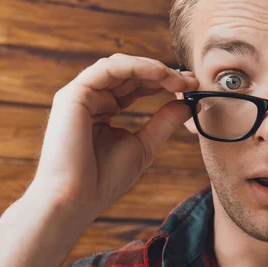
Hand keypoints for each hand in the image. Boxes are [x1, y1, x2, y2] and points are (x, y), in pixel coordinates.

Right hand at [27, 53, 198, 217]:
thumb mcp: (144, 145)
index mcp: (106, 109)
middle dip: (164, 74)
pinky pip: (108, 69)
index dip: (166, 82)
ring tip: (178, 80)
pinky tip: (160, 73)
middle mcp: (92, 98)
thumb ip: (164, 122)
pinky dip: (136, 67)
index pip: (138, 85)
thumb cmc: (104, 179)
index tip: (193, 86)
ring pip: (121, 65)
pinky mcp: (74, 95)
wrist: (76, 200)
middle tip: (192, 81)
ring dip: (153, 68)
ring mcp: (81, 95)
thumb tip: (189, 105)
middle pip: (132, 72)